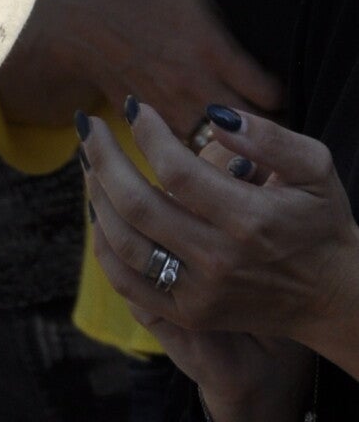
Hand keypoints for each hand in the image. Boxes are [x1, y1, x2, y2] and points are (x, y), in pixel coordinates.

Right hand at [0, 0, 281, 136]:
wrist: (87, 30)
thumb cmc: (151, 9)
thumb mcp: (199, 1)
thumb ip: (235, 33)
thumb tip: (270, 60)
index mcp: (214, 51)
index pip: (274, 95)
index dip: (285, 99)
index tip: (280, 96)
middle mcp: (198, 87)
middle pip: (254, 130)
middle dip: (267, 133)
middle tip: (270, 128)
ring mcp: (174, 113)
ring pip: (224, 150)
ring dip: (239, 152)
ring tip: (246, 145)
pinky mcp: (155, 132)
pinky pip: (193, 155)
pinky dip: (206, 156)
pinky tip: (212, 147)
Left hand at [82, 100, 357, 421]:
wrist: (332, 296)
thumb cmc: (320, 221)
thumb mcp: (315, 168)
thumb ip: (269, 137)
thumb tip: (212, 117)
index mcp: (249, 219)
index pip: (177, 171)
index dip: (147, 135)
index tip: (134, 107)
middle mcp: (219, 260)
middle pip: (137, 205)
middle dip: (103, 158)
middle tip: (89, 126)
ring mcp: (200, 292)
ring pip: (123, 244)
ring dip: (96, 197)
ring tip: (88, 162)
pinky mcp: (190, 314)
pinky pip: (128, 283)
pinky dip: (103, 247)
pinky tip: (99, 212)